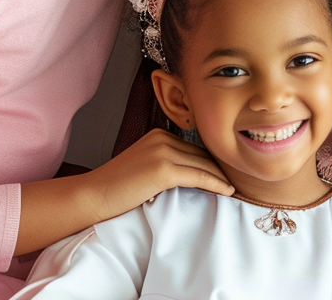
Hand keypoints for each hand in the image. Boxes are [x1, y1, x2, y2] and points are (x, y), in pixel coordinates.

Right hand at [17, 129, 232, 253]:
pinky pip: (198, 176)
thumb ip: (165, 163)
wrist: (92, 196)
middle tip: (239, 177)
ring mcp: (163, 152)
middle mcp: (162, 138)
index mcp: (158, 135)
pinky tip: (228, 191)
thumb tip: (192, 172)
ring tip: (237, 187)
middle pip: (201, 154)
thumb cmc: (116, 188)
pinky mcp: (163, 169)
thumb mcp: (143, 166)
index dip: (212, 161)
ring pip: (203, 164)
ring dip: (222, 176)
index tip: (227, 171)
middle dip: (220, 166)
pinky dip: (216, 183)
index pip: (193, 148)